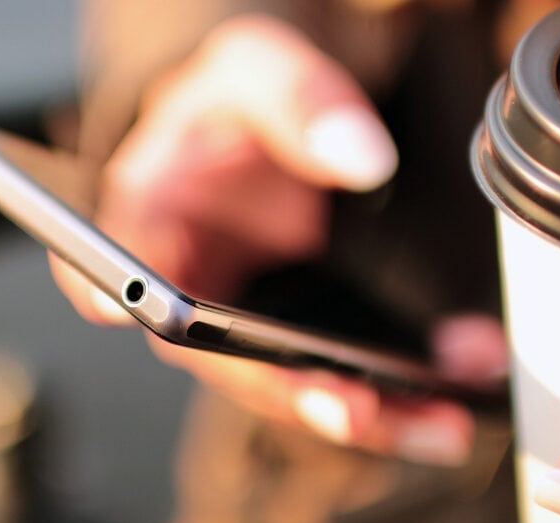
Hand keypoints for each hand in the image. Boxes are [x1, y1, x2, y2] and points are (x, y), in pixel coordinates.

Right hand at [53, 14, 505, 465]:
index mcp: (149, 210)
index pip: (109, 263)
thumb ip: (302, 101)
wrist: (269, 124)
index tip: (139, 314)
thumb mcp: (263, 67)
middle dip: (288, 390)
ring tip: (436, 418)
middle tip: (355, 408)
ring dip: (362, 411)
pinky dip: (391, 390)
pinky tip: (450, 386)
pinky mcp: (281, 334)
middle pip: (216, 357)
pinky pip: (327, 375)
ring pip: (283, 385)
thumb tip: (361, 159)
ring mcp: (233, 315)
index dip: (115, 296)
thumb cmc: (238, 100)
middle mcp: (183, 280)